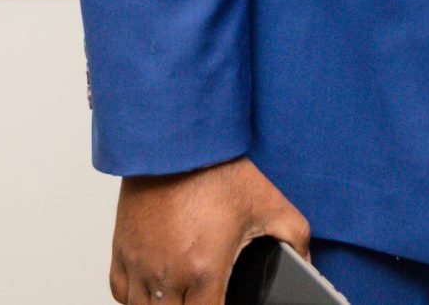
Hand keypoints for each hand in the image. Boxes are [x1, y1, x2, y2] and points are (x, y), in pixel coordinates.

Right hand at [108, 155, 309, 303]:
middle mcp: (167, 273)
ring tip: (184, 296)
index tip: (226, 303)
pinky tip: (155, 290)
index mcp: (204, 270)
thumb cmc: (219, 170)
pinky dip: (136, 297)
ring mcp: (140, 263)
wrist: (179, 141)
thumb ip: (296, 240)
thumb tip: (308, 265)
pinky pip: (120, 291)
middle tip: (207, 295)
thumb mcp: (271, 203)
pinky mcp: (122, 249)